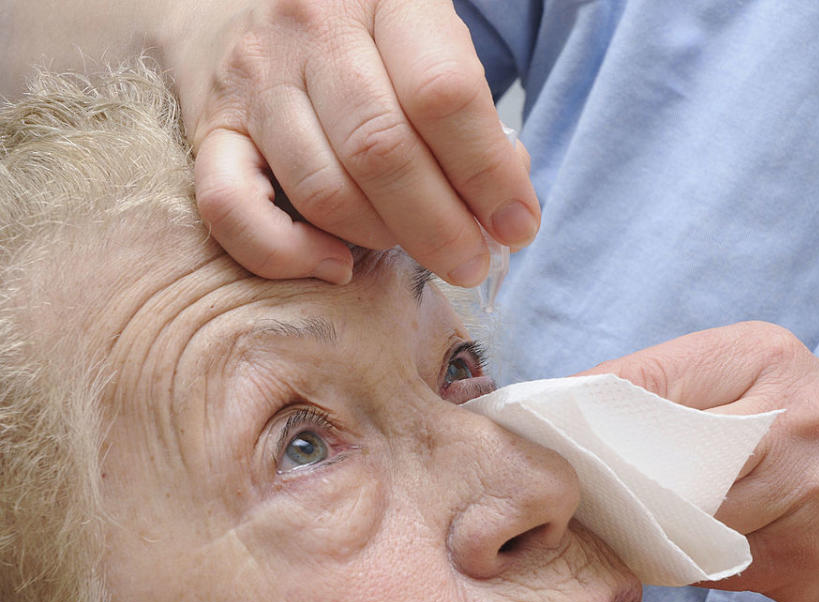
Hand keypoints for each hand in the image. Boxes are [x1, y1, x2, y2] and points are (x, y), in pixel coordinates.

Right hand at [162, 0, 538, 283]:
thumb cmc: (362, 41)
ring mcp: (253, 81)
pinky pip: (232, 211)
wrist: (245, 8)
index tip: (517, 224)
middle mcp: (312, 31)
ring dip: (379, 238)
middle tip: (470, 262)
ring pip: (322, 188)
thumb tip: (506, 211)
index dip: (488, 173)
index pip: (443, 93)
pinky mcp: (209, 131)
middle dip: (440, 225)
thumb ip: (471, 118)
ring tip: (409, 247)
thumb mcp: (427, 47)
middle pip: (381, 149)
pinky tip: (333, 265)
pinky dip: (287, 255)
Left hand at [580, 321, 818, 601]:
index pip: (648, 377)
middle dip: (613, 471)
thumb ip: (679, 393)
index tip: (544, 426)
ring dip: (644, 523)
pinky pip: (711, 559)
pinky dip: (684, 558)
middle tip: (574, 482)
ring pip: (681, 513)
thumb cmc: (809, 435)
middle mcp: (793, 412)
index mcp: (765, 356)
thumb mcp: (758, 384)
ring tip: (626, 518)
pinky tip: (683, 546)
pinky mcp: (805, 551)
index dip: (587, 406)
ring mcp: (806, 484)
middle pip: (660, 449)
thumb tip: (578, 410)